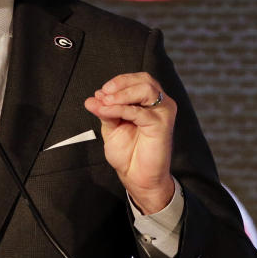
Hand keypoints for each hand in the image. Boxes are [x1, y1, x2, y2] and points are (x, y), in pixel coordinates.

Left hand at [83, 72, 176, 214]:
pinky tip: (107, 112)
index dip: (119, 82)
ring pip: (145, 90)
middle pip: (144, 80)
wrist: (136, 177)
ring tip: (105, 102)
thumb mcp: (111, 127)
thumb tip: (93, 97)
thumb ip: (105, 110)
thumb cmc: (128, 153)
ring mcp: (163, 113)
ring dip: (121, 94)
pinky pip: (139, 111)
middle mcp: (160, 104)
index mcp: (149, 102)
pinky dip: (120, 109)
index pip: (137, 80)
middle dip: (120, 84)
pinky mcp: (162, 124)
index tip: (100, 92)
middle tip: (103, 94)